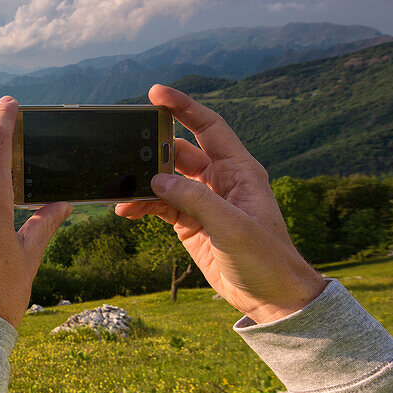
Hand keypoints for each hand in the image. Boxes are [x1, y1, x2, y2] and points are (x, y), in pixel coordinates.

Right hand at [115, 85, 325, 323]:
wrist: (272, 298)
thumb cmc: (266, 258)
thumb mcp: (232, 227)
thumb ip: (195, 200)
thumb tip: (157, 180)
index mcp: (239, 170)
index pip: (208, 126)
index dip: (183, 107)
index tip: (155, 94)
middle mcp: (220, 180)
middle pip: (179, 152)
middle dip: (152, 149)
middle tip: (126, 148)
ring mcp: (203, 201)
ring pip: (165, 179)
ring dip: (143, 182)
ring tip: (120, 187)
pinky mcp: (190, 222)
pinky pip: (159, 205)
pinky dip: (141, 205)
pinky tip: (125, 211)